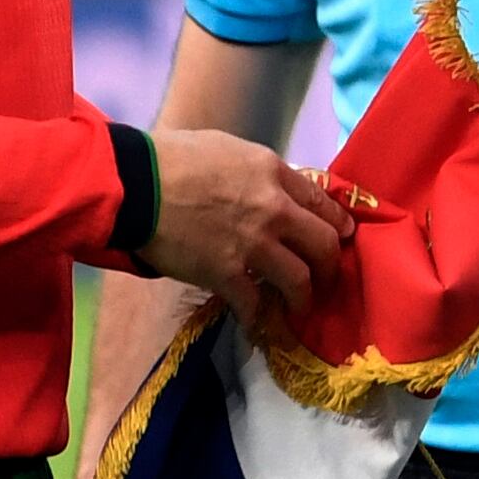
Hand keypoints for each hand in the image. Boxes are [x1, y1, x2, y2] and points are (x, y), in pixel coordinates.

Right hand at [142, 130, 354, 329]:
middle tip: (325, 278)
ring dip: (303, 300)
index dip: (337, 224)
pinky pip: (257, 307)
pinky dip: (262, 323)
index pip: (322, 202)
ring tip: (298, 309)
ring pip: (300, 281)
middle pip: (325, 244)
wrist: (136, 184)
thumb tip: (270, 191)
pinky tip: (262, 329)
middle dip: (330, 266)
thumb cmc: (173, 157)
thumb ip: (258, 172)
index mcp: (273, 172)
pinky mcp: (227, 275)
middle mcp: (274, 209)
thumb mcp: (229, 149)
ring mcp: (254, 244)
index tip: (342, 238)